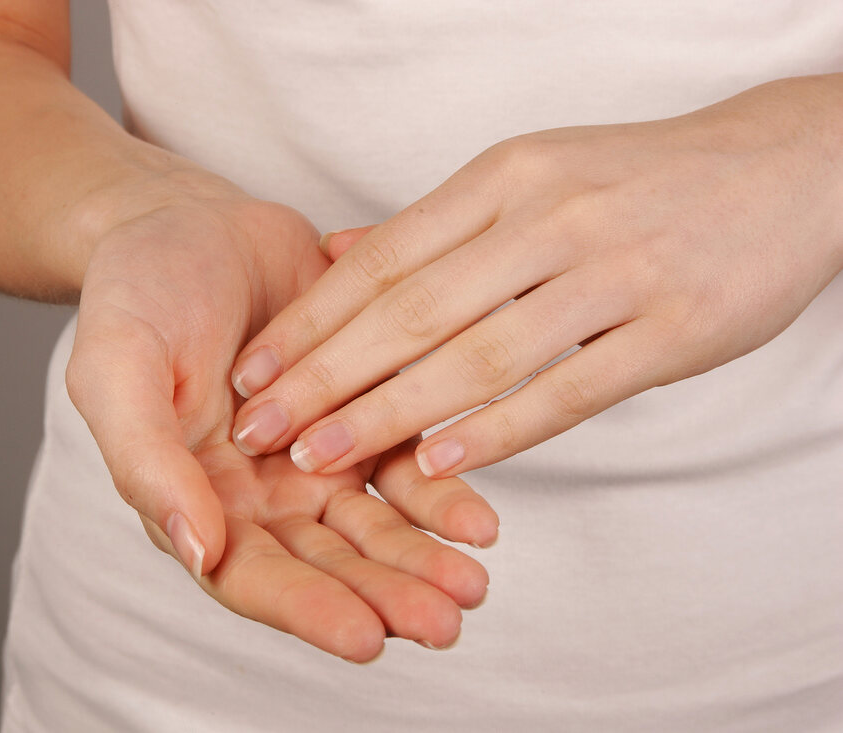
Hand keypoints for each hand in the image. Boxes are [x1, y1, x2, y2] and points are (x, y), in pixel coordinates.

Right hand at [65, 185, 496, 660]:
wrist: (190, 221)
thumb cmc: (137, 292)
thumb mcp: (116, 366)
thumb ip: (146, 459)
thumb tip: (198, 550)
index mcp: (195, 495)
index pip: (251, 574)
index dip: (307, 609)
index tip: (365, 637)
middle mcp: (260, 490)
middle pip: (328, 563)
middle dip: (386, 595)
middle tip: (443, 621)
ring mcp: (317, 452)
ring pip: (378, 523)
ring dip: (424, 556)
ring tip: (473, 580)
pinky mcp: (365, 406)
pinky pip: (408, 458)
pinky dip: (442, 488)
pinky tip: (478, 516)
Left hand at [228, 74, 842, 476]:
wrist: (789, 165)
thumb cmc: (639, 181)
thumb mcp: (529, 175)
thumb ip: (432, 225)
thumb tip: (333, 254)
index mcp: (504, 178)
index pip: (382, 258)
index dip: (308, 321)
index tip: (249, 372)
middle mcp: (547, 217)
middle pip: (410, 309)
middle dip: (322, 375)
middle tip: (254, 429)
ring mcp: (613, 271)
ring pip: (477, 353)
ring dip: (387, 412)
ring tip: (318, 458)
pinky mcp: (672, 326)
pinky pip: (568, 387)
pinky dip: (496, 430)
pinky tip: (437, 464)